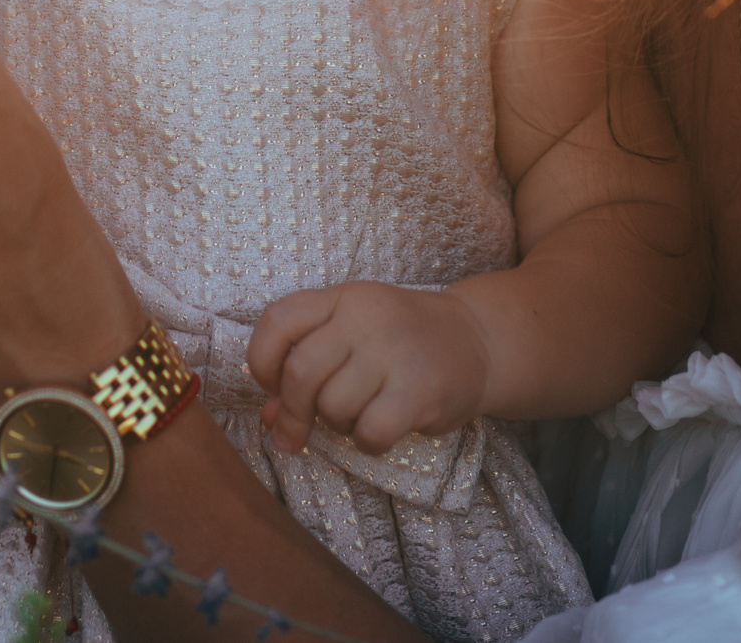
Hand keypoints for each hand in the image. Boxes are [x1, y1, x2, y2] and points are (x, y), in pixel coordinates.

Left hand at [248, 281, 491, 456]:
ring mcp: (394, 352)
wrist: (479, 341)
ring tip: (358, 415)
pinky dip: (366, 442)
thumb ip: (306, 365)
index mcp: (343, 297)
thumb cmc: (402, 341)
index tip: (270, 387)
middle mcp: (366, 317)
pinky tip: (379, 431)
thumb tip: (268, 419)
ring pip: (332, 406)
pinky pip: (369, 431)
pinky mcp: (420, 390)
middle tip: (296, 432)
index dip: (261, 361)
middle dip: (292, 412)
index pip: (278, 320)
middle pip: (301, 372)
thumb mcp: (352, 335)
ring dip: (336, 424)